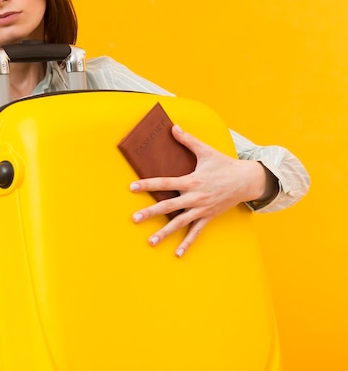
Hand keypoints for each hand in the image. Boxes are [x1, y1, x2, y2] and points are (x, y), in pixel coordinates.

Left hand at [130, 125, 271, 257]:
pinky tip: (176, 253)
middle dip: (150, 213)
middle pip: (168, 207)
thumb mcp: (206, 151)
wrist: (247, 180)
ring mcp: (201, 209)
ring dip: (164, 233)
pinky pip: (196, 232)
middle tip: (134, 219)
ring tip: (150, 241)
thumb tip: (173, 127)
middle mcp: (195, 197)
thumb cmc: (224, 164)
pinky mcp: (208, 217)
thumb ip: (188, 140)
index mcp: (192, 181)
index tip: (132, 187)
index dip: (147, 185)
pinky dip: (186, 243)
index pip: (165, 183)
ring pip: (180, 223)